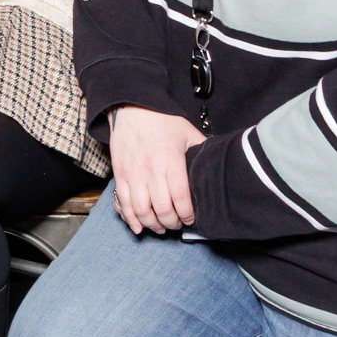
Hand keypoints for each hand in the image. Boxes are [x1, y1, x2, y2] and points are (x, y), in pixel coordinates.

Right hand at [108, 105, 205, 233]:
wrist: (131, 108)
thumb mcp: (188, 132)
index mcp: (171, 161)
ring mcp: (133, 174)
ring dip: (152, 224)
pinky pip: (123, 203)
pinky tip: (138, 226)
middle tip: (177, 225)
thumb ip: (202, 149)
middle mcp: (151, 170)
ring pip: (141, 210)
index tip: (192, 219)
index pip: (181, 199)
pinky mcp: (120, 175)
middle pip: (162, 209)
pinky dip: (130, 219)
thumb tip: (216, 163)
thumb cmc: (161, 120)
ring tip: (161, 227)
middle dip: (172, 223)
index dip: (188, 215)